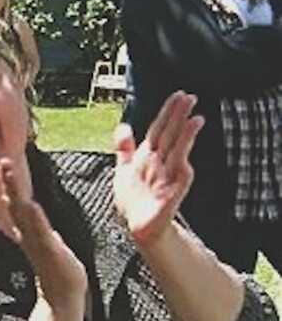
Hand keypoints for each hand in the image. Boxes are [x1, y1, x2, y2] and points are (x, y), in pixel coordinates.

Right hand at [0, 159, 86, 311]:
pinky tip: (30, 205)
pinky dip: (34, 218)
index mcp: (30, 231)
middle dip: (9, 183)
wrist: (62, 297)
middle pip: (16, 204)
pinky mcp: (49, 252)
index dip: (10, 184)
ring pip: (25, 214)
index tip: (4, 163)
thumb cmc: (58, 271)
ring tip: (11, 176)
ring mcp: (38, 243)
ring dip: (17, 194)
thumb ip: (39, 230)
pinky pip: (40, 232)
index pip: (18, 203)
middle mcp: (30, 235)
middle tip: (2, 162)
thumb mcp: (48, 243)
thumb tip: (36, 220)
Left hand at [113, 91, 202, 246]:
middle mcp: (160, 163)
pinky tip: (186, 160)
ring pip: (178, 152)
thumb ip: (124, 148)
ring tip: (196, 120)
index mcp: (148, 156)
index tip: (178, 94)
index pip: (159, 128)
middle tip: (189, 97)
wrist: (138, 226)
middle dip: (178, 117)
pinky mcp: (172, 194)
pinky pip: (180, 180)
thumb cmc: (134, 198)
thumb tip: (123, 126)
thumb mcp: (124, 170)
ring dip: (186, 137)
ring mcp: (168, 177)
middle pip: (170, 135)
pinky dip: (182, 170)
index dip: (167, 112)